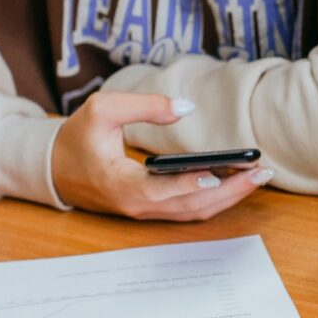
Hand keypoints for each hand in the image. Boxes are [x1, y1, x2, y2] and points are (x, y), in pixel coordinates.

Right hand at [51, 92, 270, 221]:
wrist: (55, 169)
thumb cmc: (78, 137)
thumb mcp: (101, 110)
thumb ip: (143, 106)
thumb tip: (185, 107)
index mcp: (119, 184)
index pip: (158, 190)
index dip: (187, 185)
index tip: (216, 175)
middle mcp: (136, 205)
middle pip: (189, 206)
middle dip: (229, 191)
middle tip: (261, 171)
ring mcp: (144, 211)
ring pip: (193, 212)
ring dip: (229, 197)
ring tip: (259, 175)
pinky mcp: (151, 210)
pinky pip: (189, 209)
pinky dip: (215, 198)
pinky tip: (237, 179)